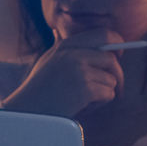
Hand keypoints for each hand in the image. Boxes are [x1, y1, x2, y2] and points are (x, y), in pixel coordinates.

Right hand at [0, 29, 125, 118]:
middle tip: (117, 88)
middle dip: (117, 75)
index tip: (119, 56)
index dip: (117, 43)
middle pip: (112, 59)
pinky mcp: (84, 88)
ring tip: (83, 101)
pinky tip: (82, 107)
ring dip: (103, 94)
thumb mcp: (47, 62)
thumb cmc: (37, 91)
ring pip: (111, 80)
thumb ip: (62, 49)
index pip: (104, 34)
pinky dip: (100, 104)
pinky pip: (108, 94)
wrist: (27, 113)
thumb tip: (62, 33)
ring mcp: (78, 70)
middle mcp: (73, 53)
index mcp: (66, 45)